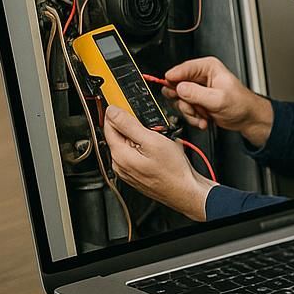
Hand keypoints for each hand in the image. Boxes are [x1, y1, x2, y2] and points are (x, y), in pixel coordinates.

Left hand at [103, 106, 212, 220]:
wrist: (185, 191)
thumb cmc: (174, 171)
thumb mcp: (153, 141)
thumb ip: (129, 125)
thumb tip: (112, 111)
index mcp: (120, 154)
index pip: (108, 125)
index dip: (117, 111)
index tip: (125, 103)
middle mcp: (120, 164)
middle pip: (118, 134)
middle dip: (132, 124)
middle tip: (151, 124)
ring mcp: (127, 170)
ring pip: (128, 143)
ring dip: (140, 136)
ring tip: (158, 138)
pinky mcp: (136, 173)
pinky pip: (135, 153)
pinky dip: (144, 147)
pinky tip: (158, 149)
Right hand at [162, 56, 272, 146]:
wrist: (246, 118)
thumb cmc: (240, 104)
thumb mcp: (218, 99)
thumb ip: (196, 94)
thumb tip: (179, 88)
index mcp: (208, 67)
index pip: (183, 69)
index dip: (173, 79)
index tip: (170, 88)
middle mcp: (200, 76)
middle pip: (177, 85)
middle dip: (183, 101)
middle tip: (192, 107)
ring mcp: (197, 90)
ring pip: (179, 100)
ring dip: (189, 112)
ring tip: (202, 115)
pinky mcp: (196, 102)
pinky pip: (185, 110)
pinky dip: (193, 117)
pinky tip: (203, 120)